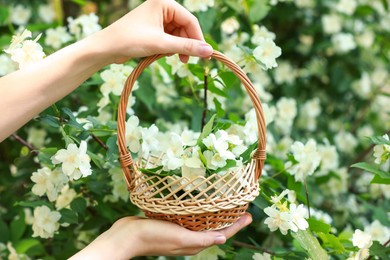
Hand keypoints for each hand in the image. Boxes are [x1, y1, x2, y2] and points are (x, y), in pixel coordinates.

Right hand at [70, 213, 251, 258]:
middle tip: (240, 206)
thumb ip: (202, 240)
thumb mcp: (181, 238)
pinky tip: (198, 203)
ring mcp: (180, 230)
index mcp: (195, 243)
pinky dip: (198, 211)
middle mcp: (190, 238)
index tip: (249, 215)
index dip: (236, 226)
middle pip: (214, 228)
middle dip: (228, 219)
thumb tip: (223, 239)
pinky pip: (189, 217)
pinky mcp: (170, 223)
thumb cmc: (154, 237)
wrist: (128, 235)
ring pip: (202, 222)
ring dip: (214, 214)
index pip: (221, 234)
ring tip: (223, 203)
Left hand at [94, 0, 212, 63]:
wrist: (106, 48)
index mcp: (164, 3)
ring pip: (177, 34)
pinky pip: (168, 38)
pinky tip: (164, 55)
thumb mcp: (161, 44)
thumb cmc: (130, 40)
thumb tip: (209, 51)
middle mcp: (161, 8)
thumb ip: (187, 47)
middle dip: (186, 44)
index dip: (198, 38)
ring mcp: (156, 18)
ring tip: (176, 59)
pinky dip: (169, 48)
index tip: (206, 55)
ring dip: (178, 48)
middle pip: (184, 28)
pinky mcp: (152, 29)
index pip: (190, 20)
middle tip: (187, 61)